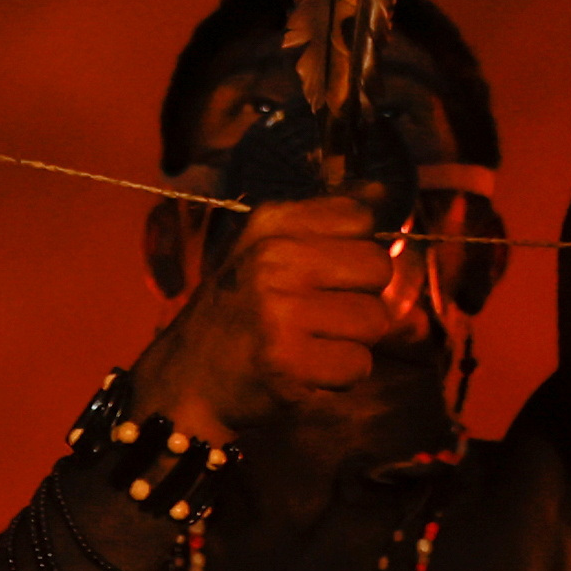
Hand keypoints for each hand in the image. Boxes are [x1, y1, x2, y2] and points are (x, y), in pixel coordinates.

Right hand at [125, 193, 430, 441]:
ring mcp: (279, 312)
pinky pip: (358, 365)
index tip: (326, 275)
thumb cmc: (238, 312)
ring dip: (352, 341)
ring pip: (374, 320)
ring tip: (312, 345)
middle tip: (324, 315)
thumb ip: (324, 222)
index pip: (360, 218)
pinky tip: (307, 372)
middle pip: (377, 268)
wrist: (187, 381)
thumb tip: (382, 190)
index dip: (355, 252)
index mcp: (270, 225)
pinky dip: (341, 377)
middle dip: (362, 296)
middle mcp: (273, 260)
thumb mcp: (266, 249)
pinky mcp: (288, 364)